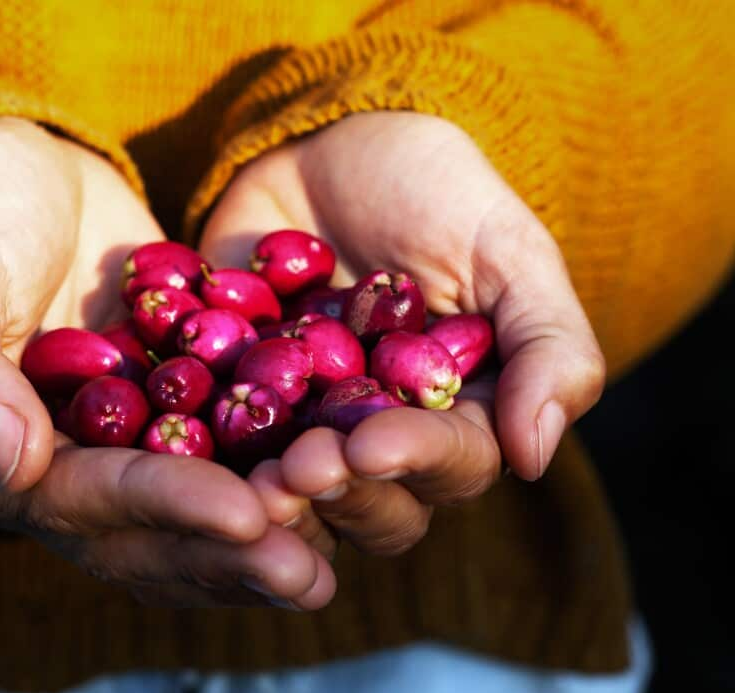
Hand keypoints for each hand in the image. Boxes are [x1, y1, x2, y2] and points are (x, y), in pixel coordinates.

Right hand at [0, 118, 334, 608]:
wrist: (15, 173)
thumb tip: (12, 467)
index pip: (75, 499)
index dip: (162, 507)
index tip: (246, 514)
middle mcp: (40, 481)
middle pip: (136, 540)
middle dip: (221, 557)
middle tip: (307, 573)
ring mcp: (103, 457)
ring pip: (180, 526)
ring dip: (253, 547)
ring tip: (326, 565)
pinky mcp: (157, 426)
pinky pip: (215, 472)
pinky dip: (268, 489)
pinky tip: (336, 498)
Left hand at [199, 112, 604, 554]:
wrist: (328, 143)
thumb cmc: (435, 192)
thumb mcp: (507, 250)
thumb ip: (546, 347)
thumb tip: (533, 459)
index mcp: (462, 415)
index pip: (453, 463)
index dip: (414, 462)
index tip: (370, 444)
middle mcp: (386, 438)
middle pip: (376, 507)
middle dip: (341, 491)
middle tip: (299, 465)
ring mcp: (308, 429)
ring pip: (301, 501)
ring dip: (278, 498)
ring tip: (252, 477)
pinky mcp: (237, 407)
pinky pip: (221, 454)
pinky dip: (209, 461)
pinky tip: (188, 455)